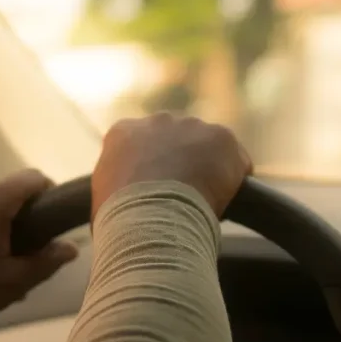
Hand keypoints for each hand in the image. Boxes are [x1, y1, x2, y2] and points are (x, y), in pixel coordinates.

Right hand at [91, 112, 251, 219]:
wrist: (150, 218)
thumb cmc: (120, 221)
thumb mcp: (103, 201)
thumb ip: (114, 191)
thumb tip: (119, 209)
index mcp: (123, 133)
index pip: (143, 146)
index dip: (153, 170)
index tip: (157, 193)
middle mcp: (157, 120)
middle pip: (178, 141)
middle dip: (183, 164)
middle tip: (184, 198)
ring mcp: (192, 126)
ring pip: (209, 148)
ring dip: (210, 170)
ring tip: (205, 204)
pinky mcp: (222, 137)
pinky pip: (237, 161)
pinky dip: (236, 181)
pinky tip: (226, 202)